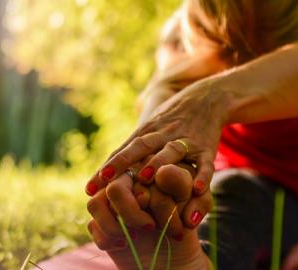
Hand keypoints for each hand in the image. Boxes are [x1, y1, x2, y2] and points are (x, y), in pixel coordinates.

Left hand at [85, 77, 228, 198]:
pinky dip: (202, 176)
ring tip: (143, 178)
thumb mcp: (151, 127)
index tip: (88, 189)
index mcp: (148, 132)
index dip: (106, 168)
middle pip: (140, 147)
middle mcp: (164, 134)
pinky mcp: (207, 148)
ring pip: (171, 151)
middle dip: (122, 162)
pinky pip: (205, 163)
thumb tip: (104, 177)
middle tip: (105, 180)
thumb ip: (132, 150)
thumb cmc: (174, 119)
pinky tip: (197, 189)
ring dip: (157, 163)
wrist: (208, 97)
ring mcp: (186, 140)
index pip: (123, 150)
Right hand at [87, 165, 212, 268]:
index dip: (144, 190)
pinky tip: (122, 244)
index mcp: (148, 165)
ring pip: (96, 203)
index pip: (135, 172)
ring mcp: (111, 199)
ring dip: (112, 225)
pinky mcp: (102, 219)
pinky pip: (92, 223)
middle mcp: (126, 179)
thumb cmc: (189, 216)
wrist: (177, 251)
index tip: (150, 206)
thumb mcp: (196, 199)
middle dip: (131, 212)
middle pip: (115, 188)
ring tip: (133, 237)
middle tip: (149, 227)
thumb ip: (181, 182)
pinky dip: (105, 236)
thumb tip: (162, 172)